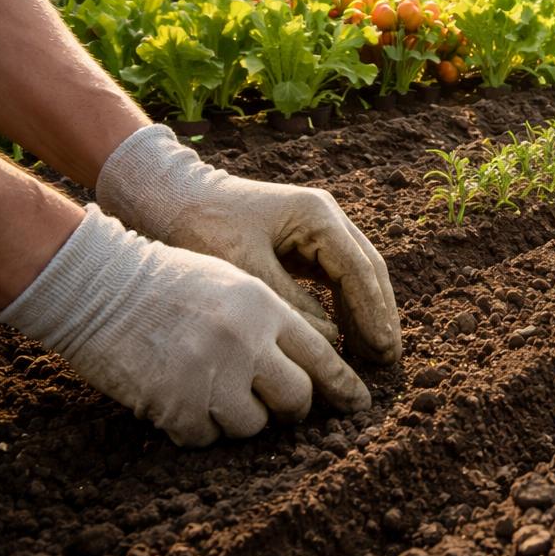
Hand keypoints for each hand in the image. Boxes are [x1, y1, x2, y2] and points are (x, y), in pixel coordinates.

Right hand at [0, 206, 370, 445]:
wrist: (98, 286)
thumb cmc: (167, 281)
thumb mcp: (233, 282)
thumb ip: (274, 320)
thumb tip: (314, 364)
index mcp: (265, 308)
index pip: (322, 355)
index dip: (343, 385)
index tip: (358, 403)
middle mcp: (246, 343)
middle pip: (298, 398)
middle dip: (294, 410)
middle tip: (284, 410)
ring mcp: (211, 376)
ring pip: (254, 425)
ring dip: (243, 419)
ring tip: (219, 396)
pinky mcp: (176, 406)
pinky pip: (207, 438)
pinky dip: (200, 429)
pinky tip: (184, 405)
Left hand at [97, 124, 400, 363]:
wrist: (166, 197)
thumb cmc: (199, 227)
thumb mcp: (245, 270)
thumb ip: (290, 305)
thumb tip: (330, 343)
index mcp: (317, 216)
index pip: (358, 270)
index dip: (373, 313)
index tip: (381, 350)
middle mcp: (326, 218)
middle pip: (368, 270)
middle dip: (379, 314)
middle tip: (388, 357)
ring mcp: (317, 228)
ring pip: (356, 275)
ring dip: (366, 312)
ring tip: (375, 353)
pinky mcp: (302, 242)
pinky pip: (335, 278)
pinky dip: (345, 306)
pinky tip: (346, 336)